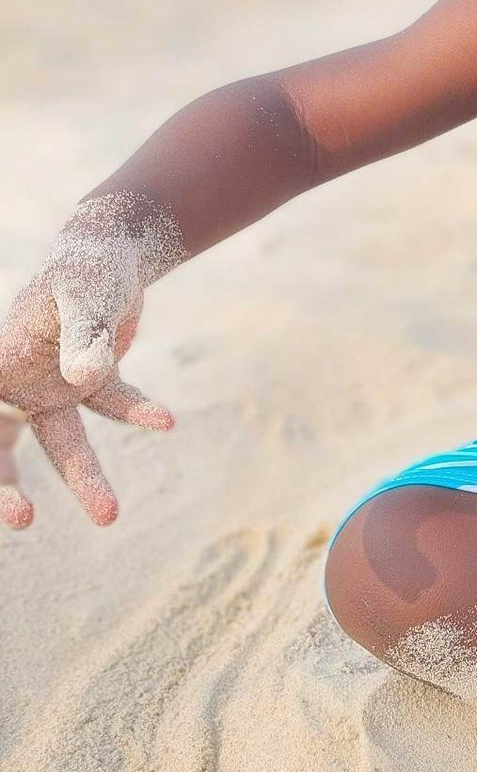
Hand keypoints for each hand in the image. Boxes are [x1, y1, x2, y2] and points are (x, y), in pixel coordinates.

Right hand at [0, 199, 180, 529]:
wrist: (113, 248)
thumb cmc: (85, 267)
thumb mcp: (85, 296)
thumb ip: (84, 337)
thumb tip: (84, 378)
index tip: (4, 498)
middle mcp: (18, 381)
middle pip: (3, 443)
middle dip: (7, 487)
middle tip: (22, 522)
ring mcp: (54, 386)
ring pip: (64, 442)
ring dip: (86, 477)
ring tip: (109, 516)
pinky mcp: (93, 383)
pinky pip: (113, 404)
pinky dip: (137, 411)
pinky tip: (165, 419)